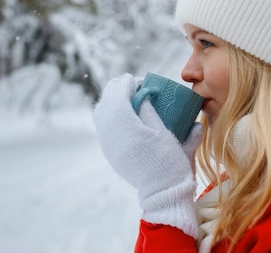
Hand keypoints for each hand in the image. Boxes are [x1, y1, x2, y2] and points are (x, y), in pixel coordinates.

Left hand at [92, 74, 203, 237]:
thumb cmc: (170, 163)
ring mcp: (108, 145)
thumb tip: (143, 94)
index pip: (119, 96)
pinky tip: (121, 111)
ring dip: (110, 100)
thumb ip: (151, 111)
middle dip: (116, 89)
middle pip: (106, 102)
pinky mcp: (108, 152)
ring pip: (100, 113)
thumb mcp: (165, 133)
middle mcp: (112, 136)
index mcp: (128, 130)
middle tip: (131, 84)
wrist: (163, 193)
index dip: (126, 83)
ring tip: (125, 95)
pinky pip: (101, 125)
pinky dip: (108, 113)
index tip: (137, 79)